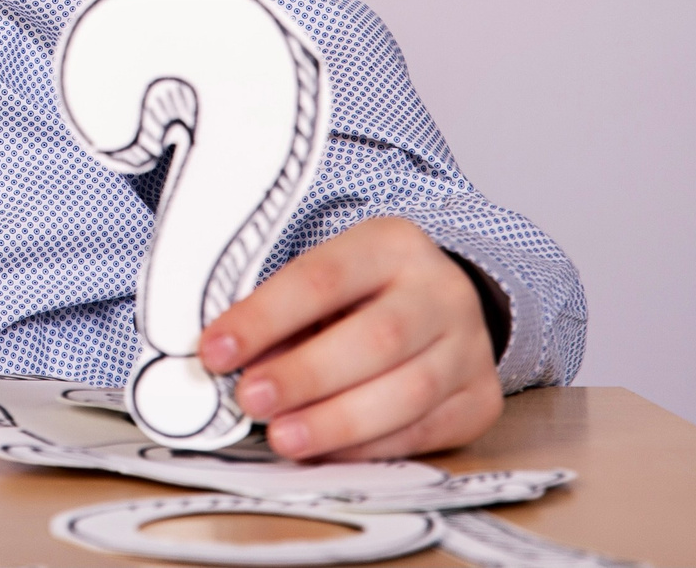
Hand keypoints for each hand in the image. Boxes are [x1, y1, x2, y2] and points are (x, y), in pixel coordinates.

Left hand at [201, 215, 502, 460]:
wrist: (441, 303)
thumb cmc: (360, 293)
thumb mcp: (321, 282)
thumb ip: (278, 318)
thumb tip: (227, 365)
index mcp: (390, 244)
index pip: (320, 278)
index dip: (263, 318)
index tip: (214, 351)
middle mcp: (440, 291)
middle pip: (376, 338)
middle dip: (306, 374)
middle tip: (251, 400)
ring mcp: (469, 347)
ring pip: (408, 391)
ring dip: (337, 422)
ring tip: (283, 438)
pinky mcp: (481, 400)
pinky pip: (427, 431)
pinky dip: (370, 446)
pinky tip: (327, 451)